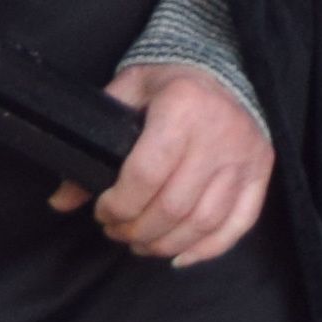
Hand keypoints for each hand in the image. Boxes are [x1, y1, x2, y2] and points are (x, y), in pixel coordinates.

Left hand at [54, 61, 272, 265]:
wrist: (226, 66)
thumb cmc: (169, 81)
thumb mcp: (127, 95)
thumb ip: (94, 142)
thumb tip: (61, 200)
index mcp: (182, 107)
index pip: (146, 174)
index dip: (118, 204)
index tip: (102, 211)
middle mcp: (218, 134)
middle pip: (172, 206)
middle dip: (136, 230)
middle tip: (117, 231)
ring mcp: (243, 156)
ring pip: (203, 222)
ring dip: (165, 245)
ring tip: (141, 244)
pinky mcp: (261, 172)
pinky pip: (237, 225)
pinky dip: (208, 250)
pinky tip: (180, 256)